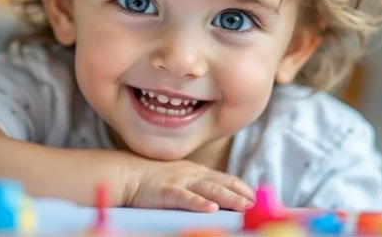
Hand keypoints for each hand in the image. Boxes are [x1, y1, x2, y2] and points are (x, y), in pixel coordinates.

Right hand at [125, 160, 254, 211]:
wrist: (125, 173)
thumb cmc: (151, 178)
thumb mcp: (179, 177)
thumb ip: (197, 184)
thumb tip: (215, 197)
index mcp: (196, 171)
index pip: (225, 178)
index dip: (241, 187)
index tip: (256, 196)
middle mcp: (192, 174)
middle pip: (222, 183)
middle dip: (241, 194)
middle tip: (257, 204)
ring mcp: (180, 182)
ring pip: (209, 190)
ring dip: (228, 198)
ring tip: (244, 206)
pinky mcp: (166, 191)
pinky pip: (185, 198)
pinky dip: (198, 203)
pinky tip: (210, 209)